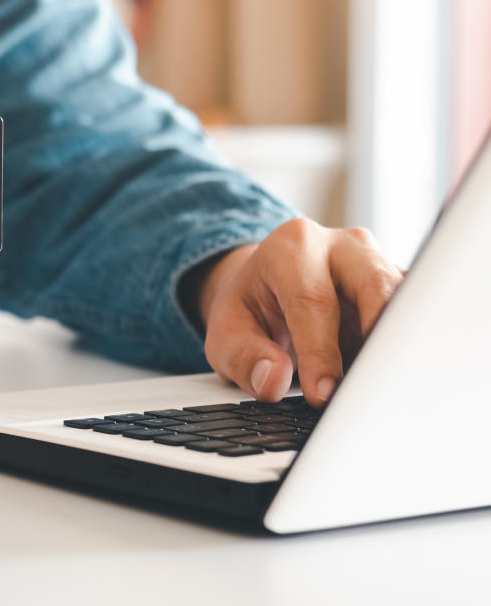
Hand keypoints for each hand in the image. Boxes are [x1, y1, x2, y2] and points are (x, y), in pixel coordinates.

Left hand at [198, 218, 402, 406]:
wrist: (267, 290)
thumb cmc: (250, 310)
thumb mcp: (226, 334)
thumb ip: (244, 357)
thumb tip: (273, 378)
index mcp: (292, 247)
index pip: (313, 300)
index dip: (320, 352)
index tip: (324, 394)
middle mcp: (341, 246)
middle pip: (376, 288)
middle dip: (375, 343)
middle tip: (366, 391)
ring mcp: (377, 263)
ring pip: (406, 301)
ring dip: (395, 347)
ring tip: (379, 388)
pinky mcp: (400, 285)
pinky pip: (413, 316)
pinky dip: (403, 348)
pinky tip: (388, 377)